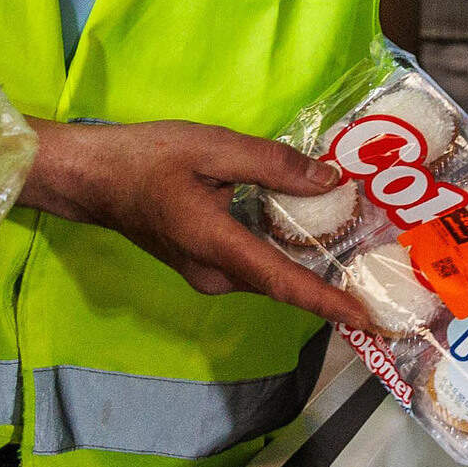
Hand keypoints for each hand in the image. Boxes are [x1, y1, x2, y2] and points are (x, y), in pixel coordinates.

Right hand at [24, 120, 369, 330]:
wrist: (88, 177)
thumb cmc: (143, 158)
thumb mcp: (211, 146)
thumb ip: (272, 164)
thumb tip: (328, 179)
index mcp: (217, 246)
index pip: (284, 283)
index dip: (329, 303)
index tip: (368, 320)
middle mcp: (214, 274)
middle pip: (282, 283)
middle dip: (330, 284)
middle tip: (379, 276)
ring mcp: (205, 275)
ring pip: (268, 274)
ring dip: (307, 267)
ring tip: (355, 252)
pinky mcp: (200, 265)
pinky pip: (252, 265)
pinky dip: (282, 254)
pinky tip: (305, 230)